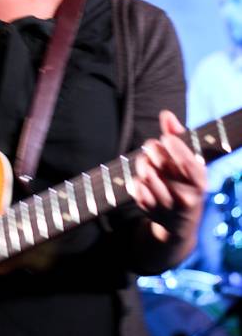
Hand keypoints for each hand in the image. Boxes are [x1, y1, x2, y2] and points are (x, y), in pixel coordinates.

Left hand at [133, 110, 206, 241]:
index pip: (186, 161)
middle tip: (152, 147)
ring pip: (146, 173)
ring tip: (147, 162)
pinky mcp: (150, 210)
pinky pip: (135, 185)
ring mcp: (166, 205)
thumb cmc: (183, 181)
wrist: (180, 221)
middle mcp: (185, 196)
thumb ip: (177, 135)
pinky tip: (143, 180)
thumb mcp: (188, 161)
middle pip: (160, 162)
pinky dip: (136, 179)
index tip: (166, 139)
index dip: (173, 145)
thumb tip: (166, 114)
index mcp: (199, 182)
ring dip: (143, 162)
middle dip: (152, 148)